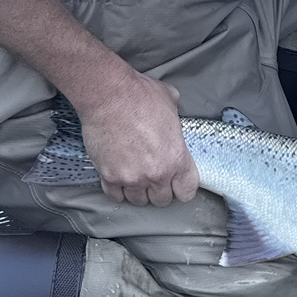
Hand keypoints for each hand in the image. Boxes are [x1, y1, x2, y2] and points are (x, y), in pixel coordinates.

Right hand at [78, 71, 199, 207]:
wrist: (109, 96)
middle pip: (162, 200)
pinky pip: (115, 195)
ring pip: (138, 200)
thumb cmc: (140, 96)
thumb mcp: (171, 103)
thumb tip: (172, 116)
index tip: (177, 184)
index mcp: (176, 158)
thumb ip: (175, 118)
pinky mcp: (109, 176)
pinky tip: (118, 178)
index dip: (182, 188)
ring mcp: (131, 177)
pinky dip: (117, 189)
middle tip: (154, 178)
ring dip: (138, 191)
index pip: (187, 191)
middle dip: (159, 190)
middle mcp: (156, 174)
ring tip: (135, 178)